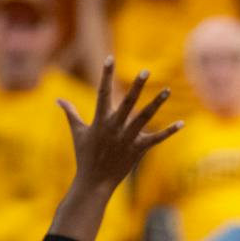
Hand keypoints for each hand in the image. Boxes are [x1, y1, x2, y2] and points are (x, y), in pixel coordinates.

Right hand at [58, 58, 181, 195]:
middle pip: (128, 103)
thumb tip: (58, 100)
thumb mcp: (77, 132)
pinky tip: (181, 123)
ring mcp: (127, 139)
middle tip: (146, 71)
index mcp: (100, 120)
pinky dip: (169, 132)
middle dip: (137, 86)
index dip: (106, 74)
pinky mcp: (138, 150)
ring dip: (156, 103)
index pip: (102, 92)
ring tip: (167, 90)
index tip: (110, 58)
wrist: (94, 182)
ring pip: (144, 118)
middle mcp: (115, 127)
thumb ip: (70, 113)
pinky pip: (156, 139)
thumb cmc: (85, 156)